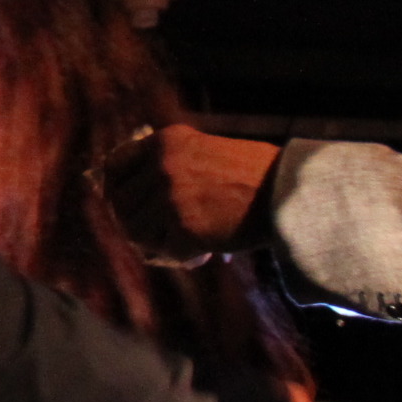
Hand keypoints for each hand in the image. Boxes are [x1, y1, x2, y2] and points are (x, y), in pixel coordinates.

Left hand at [99, 124, 279, 258]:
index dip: (114, 190)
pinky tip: (203, 255)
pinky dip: (182, 259)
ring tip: (181, 245)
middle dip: (133, 224)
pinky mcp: (184, 228)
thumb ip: (169, 164)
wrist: (288, 191)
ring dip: (155, 243)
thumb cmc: (255, 173)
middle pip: (120, 204)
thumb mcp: (204, 150)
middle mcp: (162, 165)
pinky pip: (166, 253)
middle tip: (154, 236)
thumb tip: (137, 193)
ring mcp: (171, 197)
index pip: (114, 166)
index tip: (122, 205)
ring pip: (136, 232)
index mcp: (165, 142)